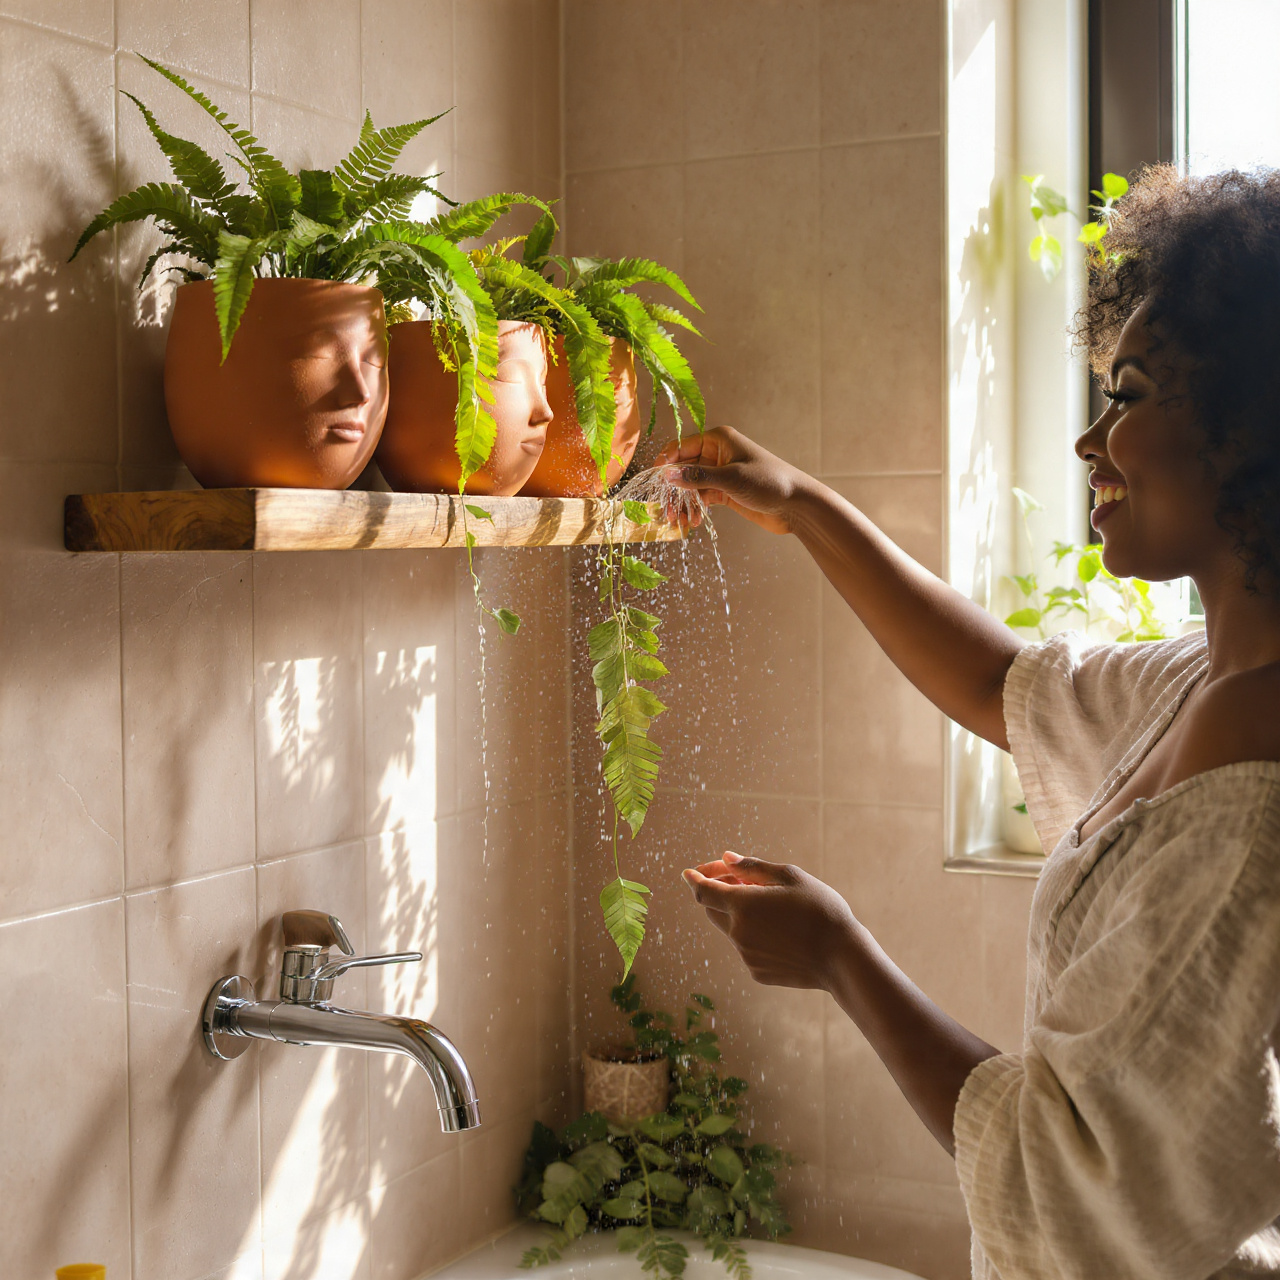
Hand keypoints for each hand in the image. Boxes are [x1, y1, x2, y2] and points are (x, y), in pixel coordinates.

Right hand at [655, 427, 808, 535]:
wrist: (796, 505)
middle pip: (684, 468)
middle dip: (673, 489)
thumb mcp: (731, 479)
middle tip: (666, 510)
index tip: (654, 482)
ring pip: (691, 486)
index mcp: (718, 440)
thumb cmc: (769, 482)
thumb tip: (667, 475)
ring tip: (678, 521)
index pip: (682, 447)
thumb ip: (698, 477)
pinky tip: (692, 522)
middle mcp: (717, 454)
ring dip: (683, 502)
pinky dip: (695, 508)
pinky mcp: (725, 492)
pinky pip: (702, 498)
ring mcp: (721, 474)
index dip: (665, 462)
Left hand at [682, 852, 858, 989]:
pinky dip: (754, 935)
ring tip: (770, 905)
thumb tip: (726, 858)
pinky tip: (781, 931)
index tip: (688, 872)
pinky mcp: (756, 972)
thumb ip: (753, 867)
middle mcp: (737, 932)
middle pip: (712, 909)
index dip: (695, 879)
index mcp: (742, 905)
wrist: (841, 958)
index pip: (704, 891)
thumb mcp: (790, 877)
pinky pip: (747, 948)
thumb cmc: (820, 910)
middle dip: (718, 893)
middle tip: (736, 879)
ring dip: (740, 914)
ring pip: (731, 929)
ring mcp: (746, 955)